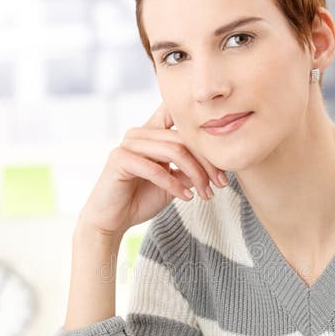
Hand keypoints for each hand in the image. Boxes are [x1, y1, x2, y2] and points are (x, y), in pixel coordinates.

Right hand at [79, 103, 227, 236]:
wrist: (111, 220)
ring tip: (206, 193)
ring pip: (173, 150)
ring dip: (195, 174)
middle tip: (221, 184)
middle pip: (184, 138)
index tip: (223, 162)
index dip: (204, 133)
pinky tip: (186, 197)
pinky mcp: (119, 159)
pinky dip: (174, 184)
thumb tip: (218, 166)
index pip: (179, 115)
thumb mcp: (174, 182)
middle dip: (207, 163)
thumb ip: (190, 169)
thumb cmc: (140, 199)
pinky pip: (155, 168)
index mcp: (152, 132)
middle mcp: (139, 132)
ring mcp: (128, 144)